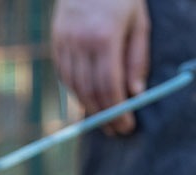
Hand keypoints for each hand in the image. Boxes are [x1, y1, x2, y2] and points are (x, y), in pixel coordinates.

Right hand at [53, 0, 150, 134]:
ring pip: (74, 86)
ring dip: (89, 107)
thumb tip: (136, 94)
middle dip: (104, 115)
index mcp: (105, 37)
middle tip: (116, 130)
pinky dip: (76, 91)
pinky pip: (64, 75)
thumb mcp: (139, 23)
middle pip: (90, 91)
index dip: (118, 111)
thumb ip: (137, 59)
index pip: (110, 86)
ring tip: (103, 119)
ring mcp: (65, 41)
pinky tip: (88, 100)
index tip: (127, 126)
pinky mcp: (56, 41)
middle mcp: (81, 42)